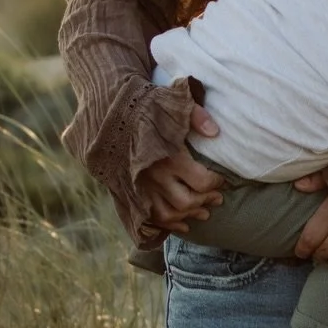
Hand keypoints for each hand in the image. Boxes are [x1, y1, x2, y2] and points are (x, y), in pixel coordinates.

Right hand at [139, 106, 223, 232]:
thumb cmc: (142, 107)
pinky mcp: (132, 193)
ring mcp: (142, 187)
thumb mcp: (169, 103)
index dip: (217, 183)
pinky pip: (152, 218)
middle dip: (206, 201)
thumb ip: (195, 116)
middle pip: (187, 202)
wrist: (105, 115)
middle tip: (217, 198)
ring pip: (170, 214)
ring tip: (204, 211)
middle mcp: (155, 176)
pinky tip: (183, 223)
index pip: (202, 181)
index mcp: (169, 156)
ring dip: (190, 215)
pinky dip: (169, 224)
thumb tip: (215, 132)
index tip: (222, 179)